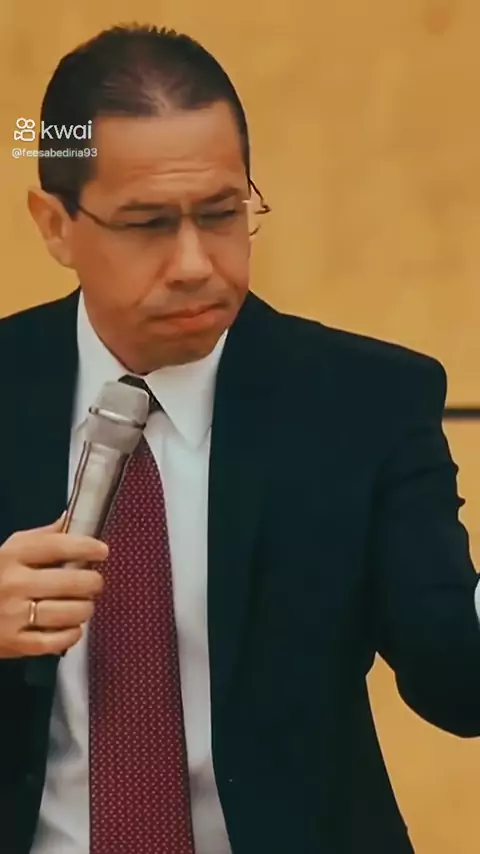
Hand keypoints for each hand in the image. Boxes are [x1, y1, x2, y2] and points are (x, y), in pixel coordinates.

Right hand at [0, 514, 107, 658]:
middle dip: (93, 582)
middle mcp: (13, 584)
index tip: (102, 551)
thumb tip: (72, 519)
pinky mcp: (15, 643)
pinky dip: (72, 634)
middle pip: (69, 582)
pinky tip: (73, 627)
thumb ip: (44, 537)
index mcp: (13, 556)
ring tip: (85, 605)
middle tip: (95, 583)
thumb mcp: (12, 550)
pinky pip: (56, 641)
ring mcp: (12, 615)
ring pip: (68, 612)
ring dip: (86, 609)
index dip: (86, 547)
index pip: (57, 546)